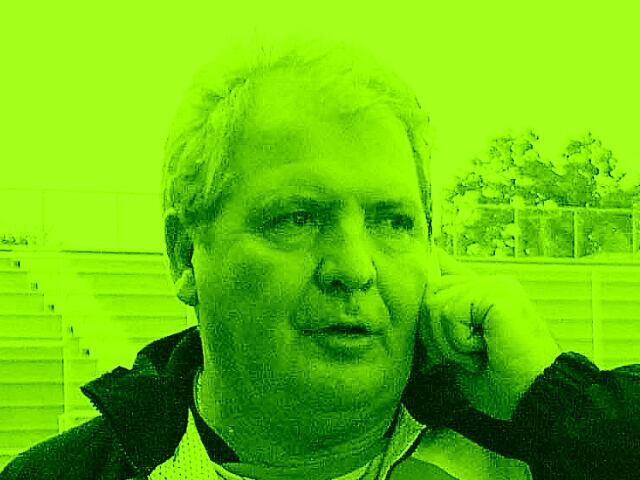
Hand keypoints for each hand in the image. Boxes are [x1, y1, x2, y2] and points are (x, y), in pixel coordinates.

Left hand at [419, 249, 560, 419]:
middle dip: (434, 334)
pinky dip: (458, 342)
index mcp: (483, 292)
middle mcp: (490, 283)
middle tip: (466, 356)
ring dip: (448, 343)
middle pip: (428, 292)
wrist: (535, 400)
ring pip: (433, 304)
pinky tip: (483, 350)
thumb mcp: (458, 350)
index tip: (435, 338)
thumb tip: (420, 298)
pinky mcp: (497, 293)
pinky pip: (449, 313)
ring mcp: (495, 285)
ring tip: (477, 355)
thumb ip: (441, 322)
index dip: (427, 302)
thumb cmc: (502, 382)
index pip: (439, 269)